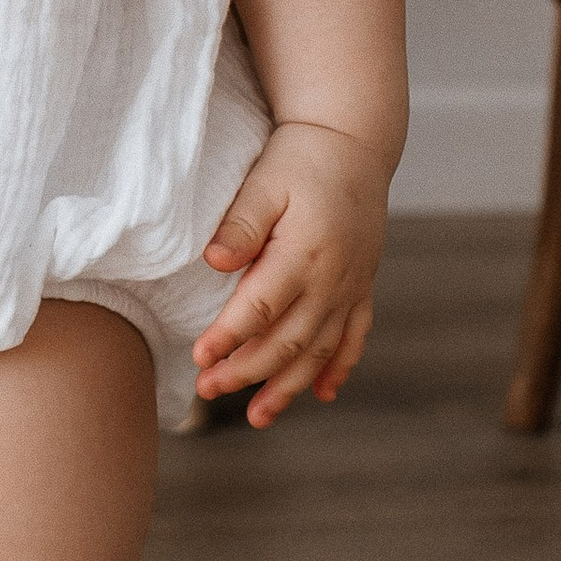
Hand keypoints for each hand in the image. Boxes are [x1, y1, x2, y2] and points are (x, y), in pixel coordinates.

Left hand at [192, 120, 389, 425]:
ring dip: (289, 386)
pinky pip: (354, 338)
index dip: (229, 337)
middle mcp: (334, 279)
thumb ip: (241, 223)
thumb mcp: (265, 181)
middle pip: (289, 341)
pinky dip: (338, 368)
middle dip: (247, 371)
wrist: (354, 143)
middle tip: (206, 389)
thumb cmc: (300, 159)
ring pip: (321, 351)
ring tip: (258, 417)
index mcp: (306, 253)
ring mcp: (352, 287)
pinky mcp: (361, 287)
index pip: (261, 308)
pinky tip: (322, 394)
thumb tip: (214, 260)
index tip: (199, 356)